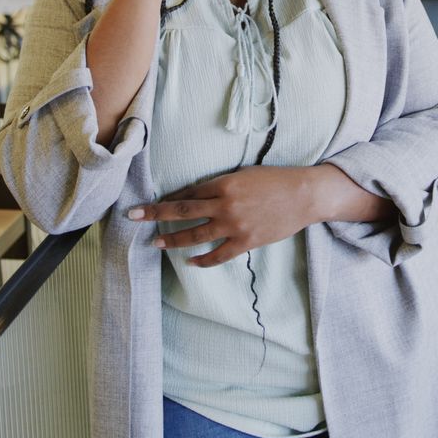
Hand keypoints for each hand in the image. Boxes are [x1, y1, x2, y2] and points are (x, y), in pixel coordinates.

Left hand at [128, 166, 318, 267]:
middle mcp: (225, 204)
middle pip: (182, 212)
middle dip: (155, 214)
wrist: (303, 195)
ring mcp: (235, 225)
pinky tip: (190, 262)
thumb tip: (195, 196)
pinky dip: (203, 260)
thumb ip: (220, 185)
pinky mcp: (246, 242)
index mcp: (224, 183)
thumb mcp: (243, 175)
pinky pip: (218, 255)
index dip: (168, 199)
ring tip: (156, 243)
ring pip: (195, 235)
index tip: (151, 203)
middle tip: (134, 216)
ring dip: (172, 240)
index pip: (188, 193)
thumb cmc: (274, 180)